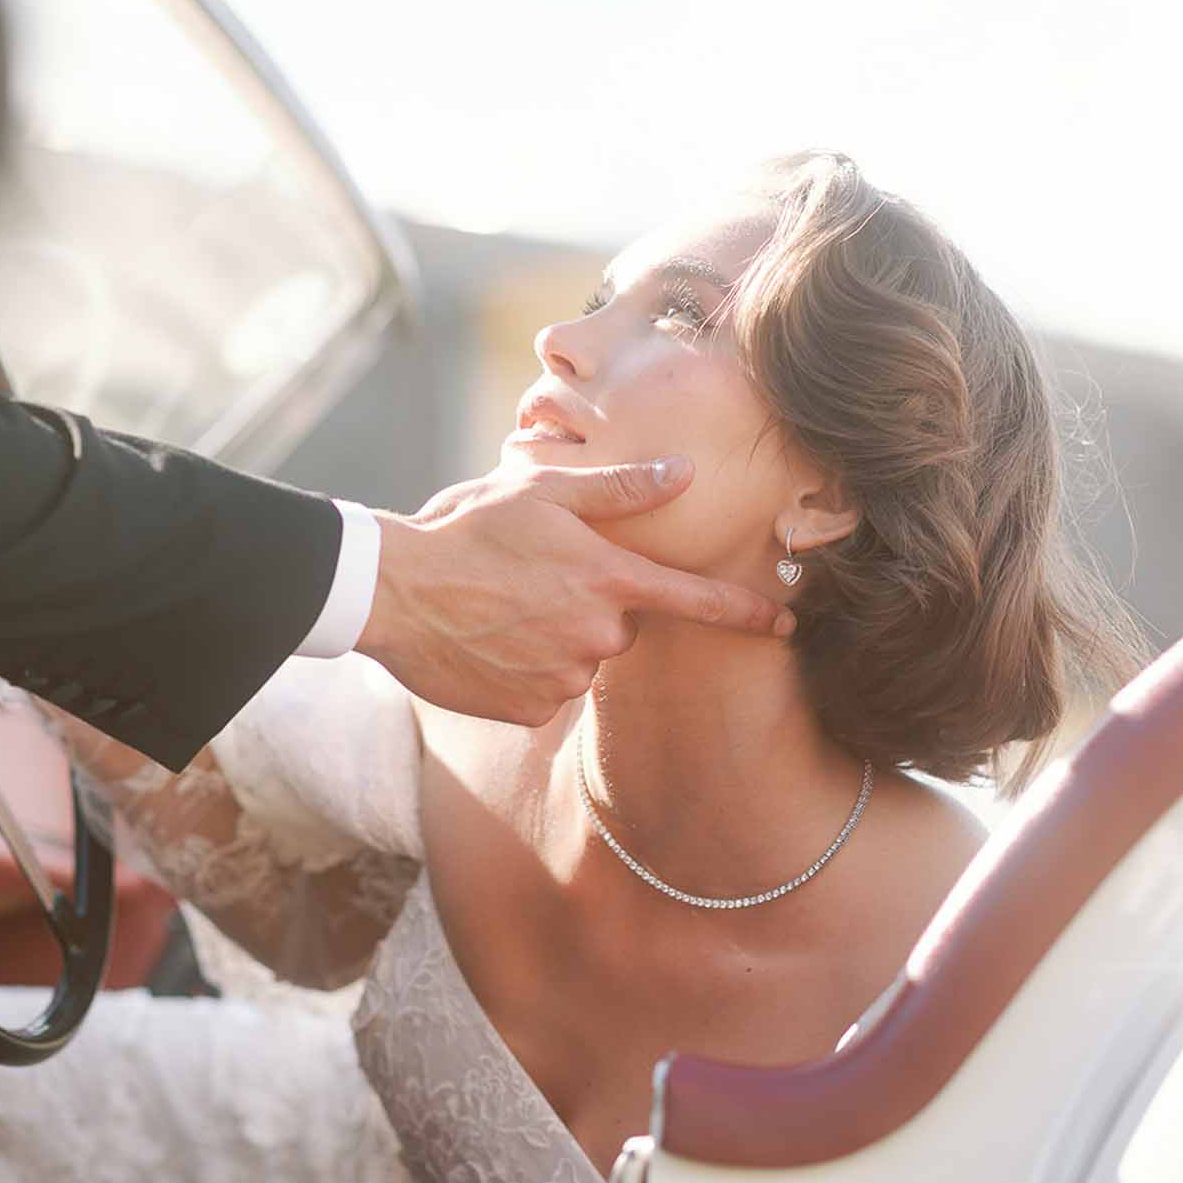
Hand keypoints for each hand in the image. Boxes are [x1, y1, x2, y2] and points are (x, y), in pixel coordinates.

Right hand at [358, 456, 796, 724]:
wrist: (392, 593)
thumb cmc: (466, 529)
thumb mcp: (542, 493)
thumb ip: (621, 488)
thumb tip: (685, 472)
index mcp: (608, 579)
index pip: (697, 600)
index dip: (748, 613)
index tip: (789, 623)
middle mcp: (597, 636)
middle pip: (622, 626)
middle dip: (592, 604)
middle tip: (535, 578)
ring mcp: (564, 678)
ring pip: (584, 659)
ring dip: (557, 638)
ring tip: (502, 608)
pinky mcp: (531, 710)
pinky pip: (548, 691)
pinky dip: (527, 671)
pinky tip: (490, 643)